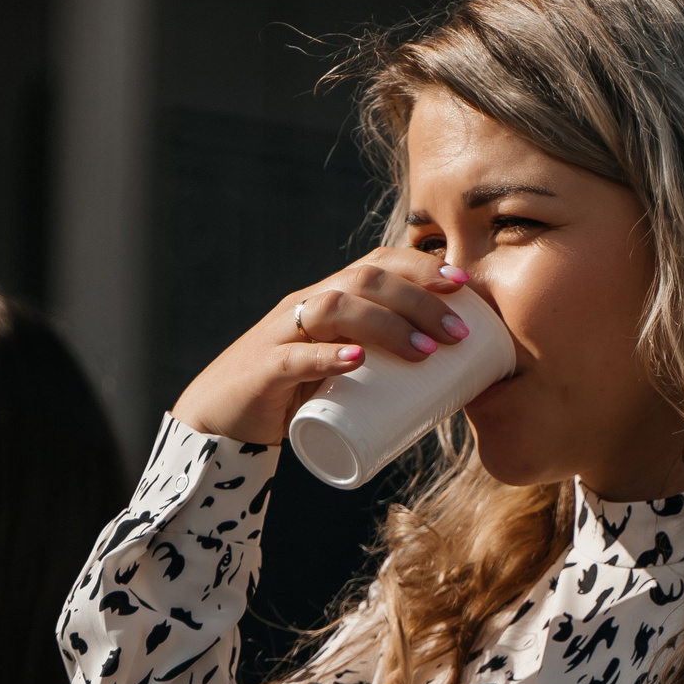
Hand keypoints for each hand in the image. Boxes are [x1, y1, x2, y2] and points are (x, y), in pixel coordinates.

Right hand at [171, 249, 474, 444]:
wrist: (220, 419)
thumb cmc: (291, 392)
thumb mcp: (337, 365)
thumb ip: (378, 361)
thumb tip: (447, 375)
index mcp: (325, 298)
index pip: (375, 263)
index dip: (420, 267)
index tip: (463, 286)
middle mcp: (303, 305)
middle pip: (363, 281)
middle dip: (417, 301)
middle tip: (457, 334)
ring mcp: (280, 335)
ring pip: (333, 309)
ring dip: (385, 325)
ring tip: (425, 352)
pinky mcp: (263, 372)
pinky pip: (294, 357)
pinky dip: (327, 356)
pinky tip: (356, 361)